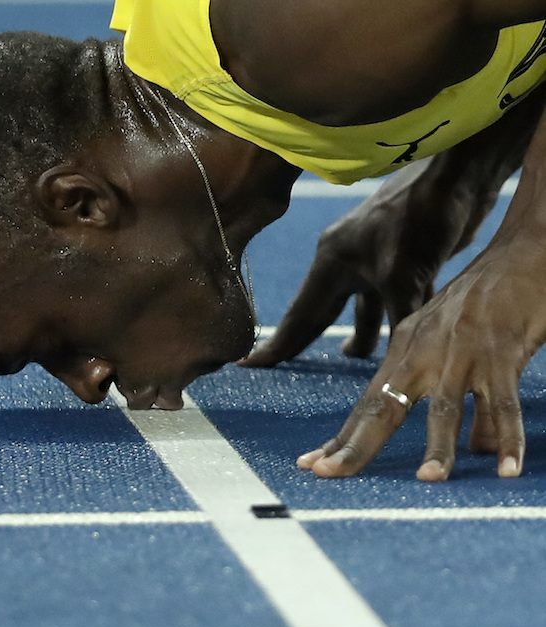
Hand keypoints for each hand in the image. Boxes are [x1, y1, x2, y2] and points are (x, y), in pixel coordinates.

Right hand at [241, 158, 496, 365]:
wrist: (461, 173)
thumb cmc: (421, 217)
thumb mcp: (405, 277)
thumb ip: (396, 324)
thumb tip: (396, 369)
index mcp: (332, 262)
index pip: (300, 314)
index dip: (277, 344)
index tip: (250, 364)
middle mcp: (347, 261)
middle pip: (321, 311)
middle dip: (306, 340)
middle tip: (285, 368)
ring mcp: (374, 259)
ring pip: (360, 306)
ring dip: (360, 332)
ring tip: (352, 358)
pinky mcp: (403, 258)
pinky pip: (389, 298)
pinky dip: (391, 319)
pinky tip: (398, 334)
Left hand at [298, 237, 545, 479]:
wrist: (522, 250)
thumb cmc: (488, 301)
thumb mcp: (455, 344)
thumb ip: (461, 395)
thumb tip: (474, 448)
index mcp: (405, 349)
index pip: (366, 402)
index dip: (341, 436)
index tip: (311, 465)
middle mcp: (423, 351)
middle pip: (384, 406)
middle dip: (355, 445)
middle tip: (327, 474)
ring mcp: (460, 352)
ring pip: (444, 408)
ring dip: (437, 447)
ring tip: (427, 480)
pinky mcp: (500, 352)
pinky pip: (503, 404)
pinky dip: (506, 438)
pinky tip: (505, 469)